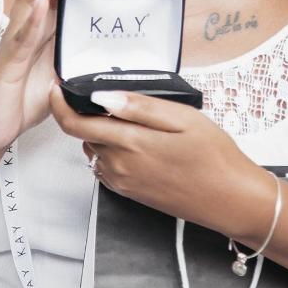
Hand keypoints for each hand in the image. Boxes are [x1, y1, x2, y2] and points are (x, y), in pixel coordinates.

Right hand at [0, 0, 121, 159]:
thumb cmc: (19, 101)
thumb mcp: (62, 75)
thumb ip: (79, 58)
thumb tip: (112, 53)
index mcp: (43, 25)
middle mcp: (28, 25)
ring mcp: (16, 40)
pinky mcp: (7, 62)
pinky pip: (20, 35)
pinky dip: (33, 17)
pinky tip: (45, 2)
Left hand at [49, 84, 272, 237]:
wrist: (231, 200)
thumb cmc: (214, 156)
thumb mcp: (182, 119)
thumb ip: (140, 107)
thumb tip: (102, 96)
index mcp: (129, 144)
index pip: (75, 125)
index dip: (59, 105)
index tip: (57, 87)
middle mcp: (118, 166)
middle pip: (84, 135)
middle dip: (86, 114)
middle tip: (111, 96)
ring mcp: (123, 182)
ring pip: (95, 149)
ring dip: (101, 132)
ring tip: (131, 117)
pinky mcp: (130, 192)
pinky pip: (107, 166)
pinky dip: (111, 149)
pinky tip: (139, 140)